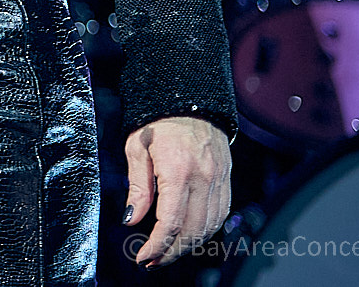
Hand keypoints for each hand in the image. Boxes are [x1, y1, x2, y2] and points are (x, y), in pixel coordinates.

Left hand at [124, 116, 230, 267]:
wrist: (190, 98)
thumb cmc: (157, 121)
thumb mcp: (136, 148)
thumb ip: (137, 186)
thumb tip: (131, 220)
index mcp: (178, 170)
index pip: (170, 221)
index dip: (156, 245)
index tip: (143, 257)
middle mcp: (204, 178)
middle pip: (192, 230)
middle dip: (171, 252)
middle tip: (152, 260)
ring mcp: (219, 180)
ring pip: (209, 227)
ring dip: (189, 245)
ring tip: (167, 251)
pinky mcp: (227, 180)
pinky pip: (220, 215)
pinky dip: (205, 231)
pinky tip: (188, 235)